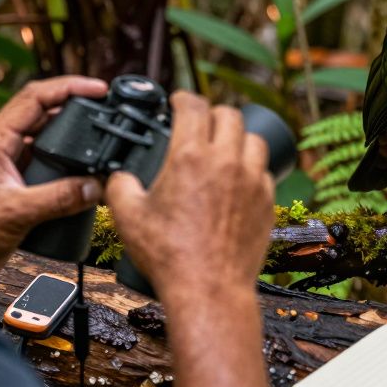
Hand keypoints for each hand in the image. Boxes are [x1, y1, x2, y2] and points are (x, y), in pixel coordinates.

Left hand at [0, 76, 108, 299]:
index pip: (35, 97)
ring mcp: (6, 156)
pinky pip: (44, 150)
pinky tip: (83, 159)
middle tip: (106, 104)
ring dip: (71, 125)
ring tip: (100, 128)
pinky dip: (65, 149)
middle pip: (42, 106)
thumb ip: (60, 198)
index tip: (98, 89)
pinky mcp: (14, 172)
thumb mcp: (18, 213)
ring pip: (44, 127)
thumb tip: (96, 185)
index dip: (69, 86)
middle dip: (75, 100)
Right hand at [105, 92, 274, 297]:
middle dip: (213, 114)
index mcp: (190, 157)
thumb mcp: (128, 217)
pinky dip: (251, 168)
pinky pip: (264, 171)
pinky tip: (239, 179)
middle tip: (201, 124)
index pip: (193, 106)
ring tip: (224, 148)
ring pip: (253, 139)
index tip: (178, 101)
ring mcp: (252, 180)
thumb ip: (119, 186)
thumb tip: (119, 176)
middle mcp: (226, 161)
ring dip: (237, 138)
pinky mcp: (267, 201)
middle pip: (229, 115)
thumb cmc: (169, 255)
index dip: (184, 97)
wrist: (209, 288)